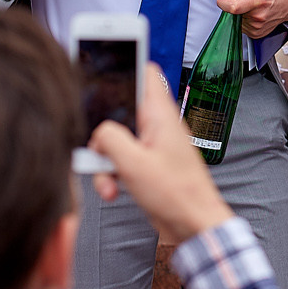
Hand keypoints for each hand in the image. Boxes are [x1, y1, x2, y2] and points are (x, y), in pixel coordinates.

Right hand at [90, 65, 234, 243]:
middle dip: (100, 131)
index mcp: (160, 115)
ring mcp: (152, 145)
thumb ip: (109, 139)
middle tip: (94, 147)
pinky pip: (120, 160)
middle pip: (119, 110)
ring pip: (115, 139)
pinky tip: (113, 190)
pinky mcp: (147, 164)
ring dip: (104, 161)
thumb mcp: (134, 164)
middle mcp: (157, 125)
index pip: (146, 72)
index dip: (125, 63)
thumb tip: (97, 132)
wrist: (193, 225)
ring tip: (108, 180)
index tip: (102, 62)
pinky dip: (111, 174)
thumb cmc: (176, 195)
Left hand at [216, 0, 287, 37]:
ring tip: (252, 5)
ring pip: (236, 20)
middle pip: (233, 13)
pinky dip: (244, 20)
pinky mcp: (256, 34)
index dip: (223, 1)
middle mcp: (258, 17)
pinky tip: (254, 13)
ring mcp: (257, 27)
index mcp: (258, 1)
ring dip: (239, 13)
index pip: (233, 7)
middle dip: (234, 4)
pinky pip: (242, 27)